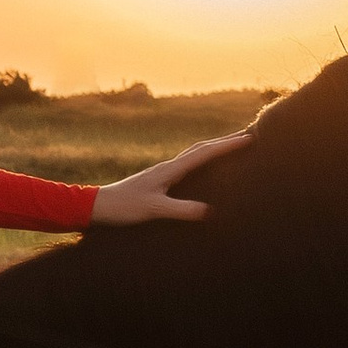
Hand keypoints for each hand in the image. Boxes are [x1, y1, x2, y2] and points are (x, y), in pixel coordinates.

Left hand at [85, 132, 250, 226]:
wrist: (96, 206)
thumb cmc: (123, 207)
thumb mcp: (154, 210)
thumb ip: (182, 210)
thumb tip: (212, 212)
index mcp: (170, 170)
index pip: (205, 153)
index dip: (228, 145)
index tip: (250, 137)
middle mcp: (168, 167)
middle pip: (202, 148)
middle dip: (226, 141)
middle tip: (249, 135)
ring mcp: (162, 172)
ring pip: (194, 155)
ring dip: (214, 148)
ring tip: (232, 146)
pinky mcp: (158, 181)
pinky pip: (186, 165)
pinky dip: (201, 160)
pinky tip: (202, 167)